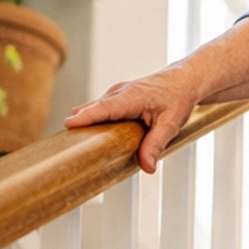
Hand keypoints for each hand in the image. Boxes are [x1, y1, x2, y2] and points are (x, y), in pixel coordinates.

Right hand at [66, 70, 198, 173]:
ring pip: (95, 107)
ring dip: (84, 121)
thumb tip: (147, 167)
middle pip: (92, 108)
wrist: (185, 80)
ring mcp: (117, 93)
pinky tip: (87, 133)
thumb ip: (156, 145)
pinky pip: (100, 108)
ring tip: (71, 141)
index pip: (103, 108)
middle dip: (78, 122)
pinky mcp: (118, 98)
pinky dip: (92, 118)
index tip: (69, 125)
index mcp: (131, 97)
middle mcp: (119, 92)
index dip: (86, 116)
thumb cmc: (178, 98)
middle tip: (64, 142)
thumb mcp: (170, 124)